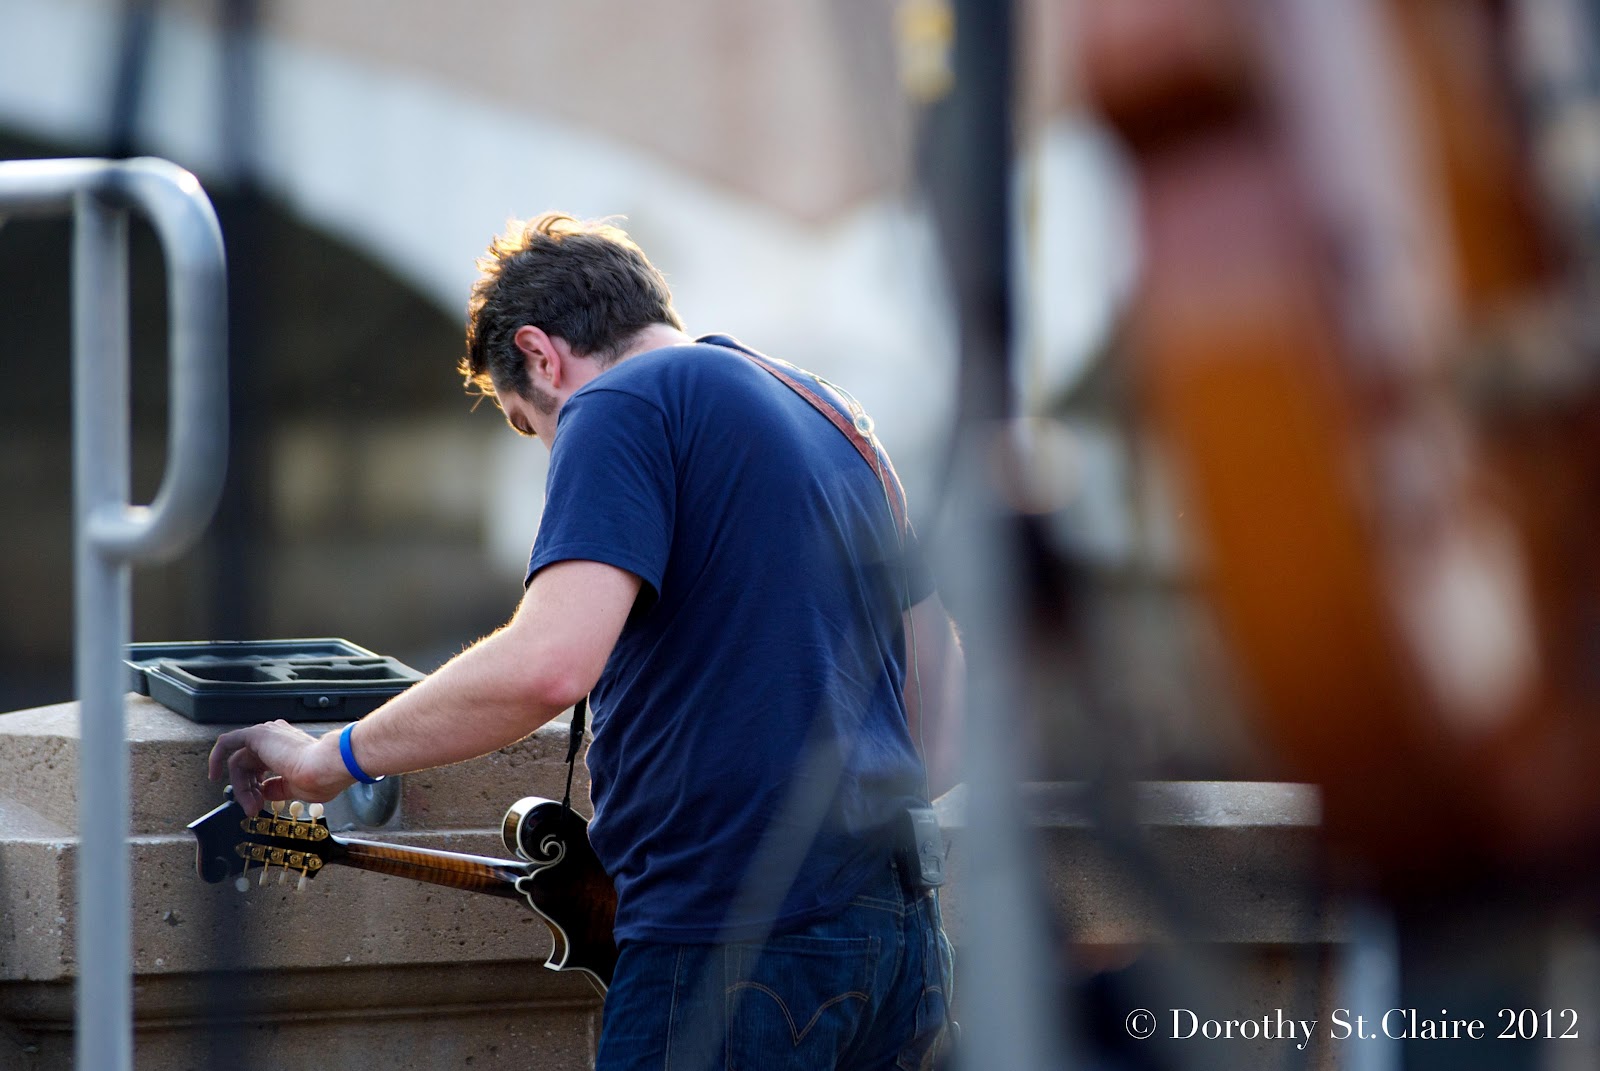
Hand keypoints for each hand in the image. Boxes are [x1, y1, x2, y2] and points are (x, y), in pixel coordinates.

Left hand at [208, 720, 352, 815]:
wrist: (327, 767)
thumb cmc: (322, 776)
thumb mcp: (295, 788)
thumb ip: (276, 788)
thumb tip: (263, 792)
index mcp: (288, 749)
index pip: (261, 769)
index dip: (256, 789)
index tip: (259, 805)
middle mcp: (277, 740)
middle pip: (248, 767)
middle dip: (247, 791)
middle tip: (252, 809)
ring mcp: (267, 735)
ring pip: (240, 762)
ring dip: (241, 786)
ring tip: (248, 804)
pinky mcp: (257, 735)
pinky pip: (228, 743)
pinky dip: (217, 757)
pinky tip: (214, 774)